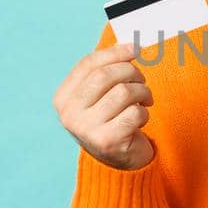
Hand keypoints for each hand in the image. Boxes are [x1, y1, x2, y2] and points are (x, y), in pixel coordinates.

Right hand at [52, 40, 156, 170]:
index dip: (114, 52)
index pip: (88, 64)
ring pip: (123, 92)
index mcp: (63, 98)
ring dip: (141, 93)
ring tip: (144, 101)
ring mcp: (86, 129)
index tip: (135, 48)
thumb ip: (107, 70)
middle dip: (131, 72)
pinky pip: (134, 113)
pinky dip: (143, 113)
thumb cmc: (111, 120)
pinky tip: (140, 120)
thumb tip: (129, 45)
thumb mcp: (101, 95)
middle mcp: (69, 114)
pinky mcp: (107, 141)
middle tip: (141, 80)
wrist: (118, 162)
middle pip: (105, 75)